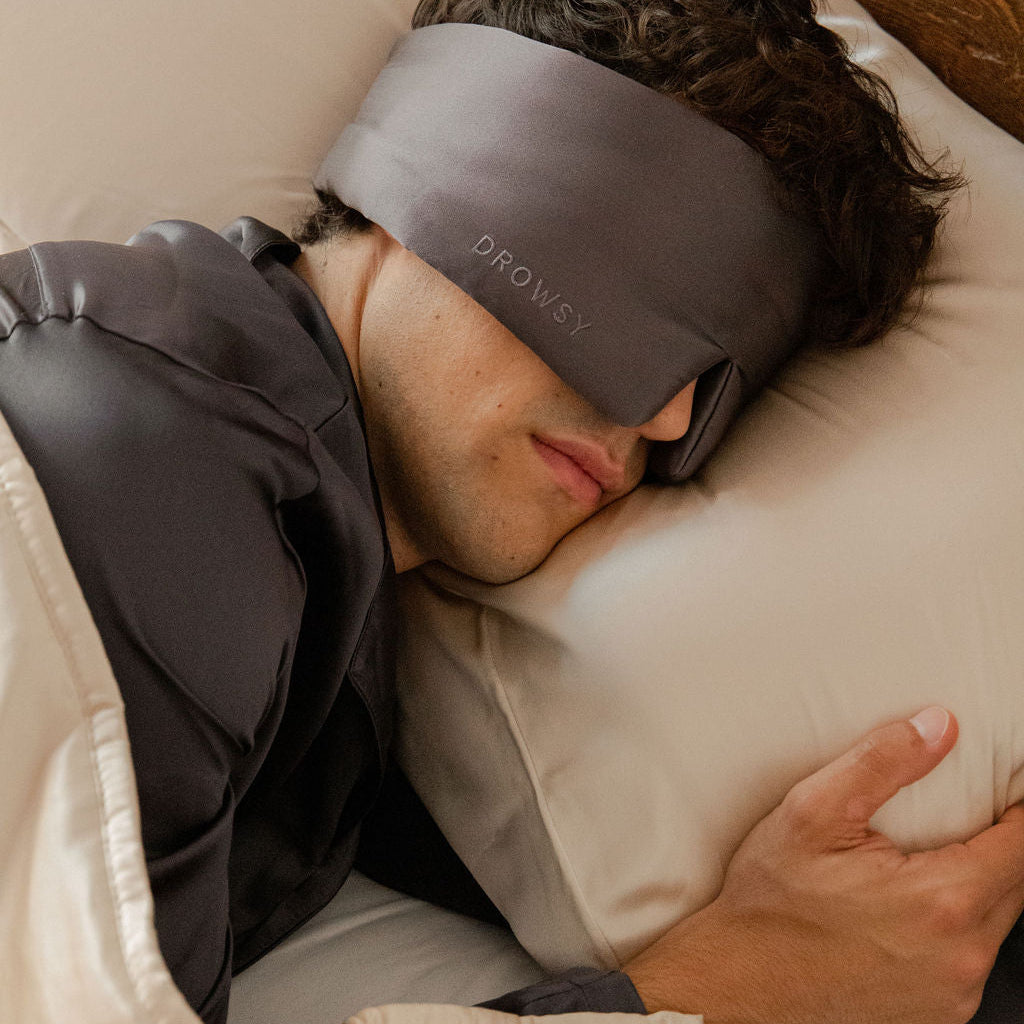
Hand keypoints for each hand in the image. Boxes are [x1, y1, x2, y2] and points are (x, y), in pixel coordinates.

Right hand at [625, 708, 1023, 1023]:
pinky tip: (904, 910)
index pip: (1022, 842)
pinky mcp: (937, 1014)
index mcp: (940, 901)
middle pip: (1016, 883)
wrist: (734, 986)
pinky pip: (968, 957)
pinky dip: (953, 926)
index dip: (1019, 804)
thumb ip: (881, 762)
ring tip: (920, 860)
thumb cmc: (768, 906)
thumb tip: (938, 727)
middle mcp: (960, 956)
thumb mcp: (811, 814)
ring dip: (975, 885)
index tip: (1008, 784)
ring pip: (995, 922)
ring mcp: (952, 994)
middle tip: (958, 814)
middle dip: (997, 842)